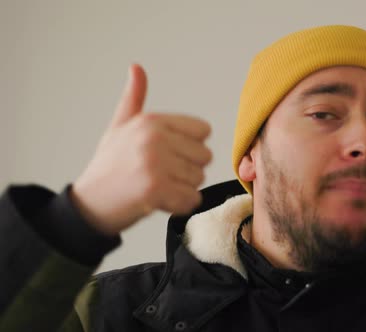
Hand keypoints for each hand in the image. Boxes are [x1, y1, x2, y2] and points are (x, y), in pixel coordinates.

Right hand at [71, 64, 211, 235]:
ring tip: (156, 186)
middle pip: (205, 156)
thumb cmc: (109, 165)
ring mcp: (155, 164)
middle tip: (160, 174)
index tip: (168, 154)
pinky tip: (159, 201)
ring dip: (182, 188)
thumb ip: (134, 99)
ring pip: (199, 179)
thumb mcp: (120, 126)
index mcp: (151, 121)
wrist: (89, 203)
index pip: (203, 130)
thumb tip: (136, 67)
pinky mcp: (156, 190)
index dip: (190, 146)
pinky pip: (191, 199)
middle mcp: (155, 138)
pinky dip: (181, 205)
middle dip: (188, 169)